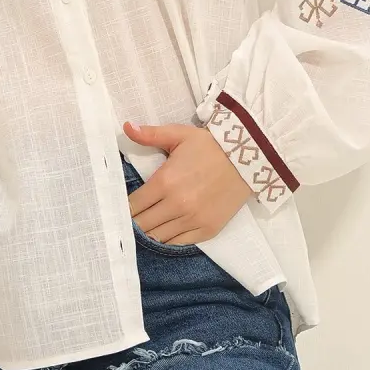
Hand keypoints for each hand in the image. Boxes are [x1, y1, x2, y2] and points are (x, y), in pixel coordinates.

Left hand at [123, 120, 252, 244]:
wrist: (247, 158)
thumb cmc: (210, 146)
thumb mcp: (179, 135)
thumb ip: (150, 134)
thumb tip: (126, 127)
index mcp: (165, 182)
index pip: (132, 206)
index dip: (123, 208)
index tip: (121, 207)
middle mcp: (177, 205)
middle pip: (142, 225)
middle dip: (133, 222)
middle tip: (130, 219)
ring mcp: (193, 220)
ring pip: (158, 238)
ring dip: (149, 232)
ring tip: (146, 225)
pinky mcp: (207, 230)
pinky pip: (179, 243)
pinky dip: (169, 239)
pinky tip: (165, 230)